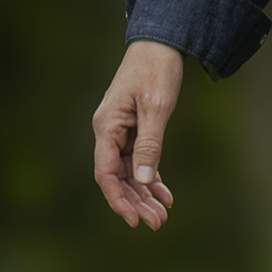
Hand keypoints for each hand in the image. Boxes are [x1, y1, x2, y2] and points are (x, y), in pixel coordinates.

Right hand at [93, 40, 183, 229]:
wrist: (159, 47)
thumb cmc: (156, 72)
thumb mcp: (157, 108)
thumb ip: (151, 144)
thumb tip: (144, 181)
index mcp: (107, 127)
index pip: (106, 172)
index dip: (118, 199)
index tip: (134, 221)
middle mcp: (109, 132)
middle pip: (117, 178)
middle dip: (135, 203)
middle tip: (157, 225)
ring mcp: (121, 133)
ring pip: (129, 173)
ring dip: (144, 196)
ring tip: (162, 217)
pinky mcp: (135, 132)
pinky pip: (140, 163)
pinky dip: (152, 181)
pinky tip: (166, 197)